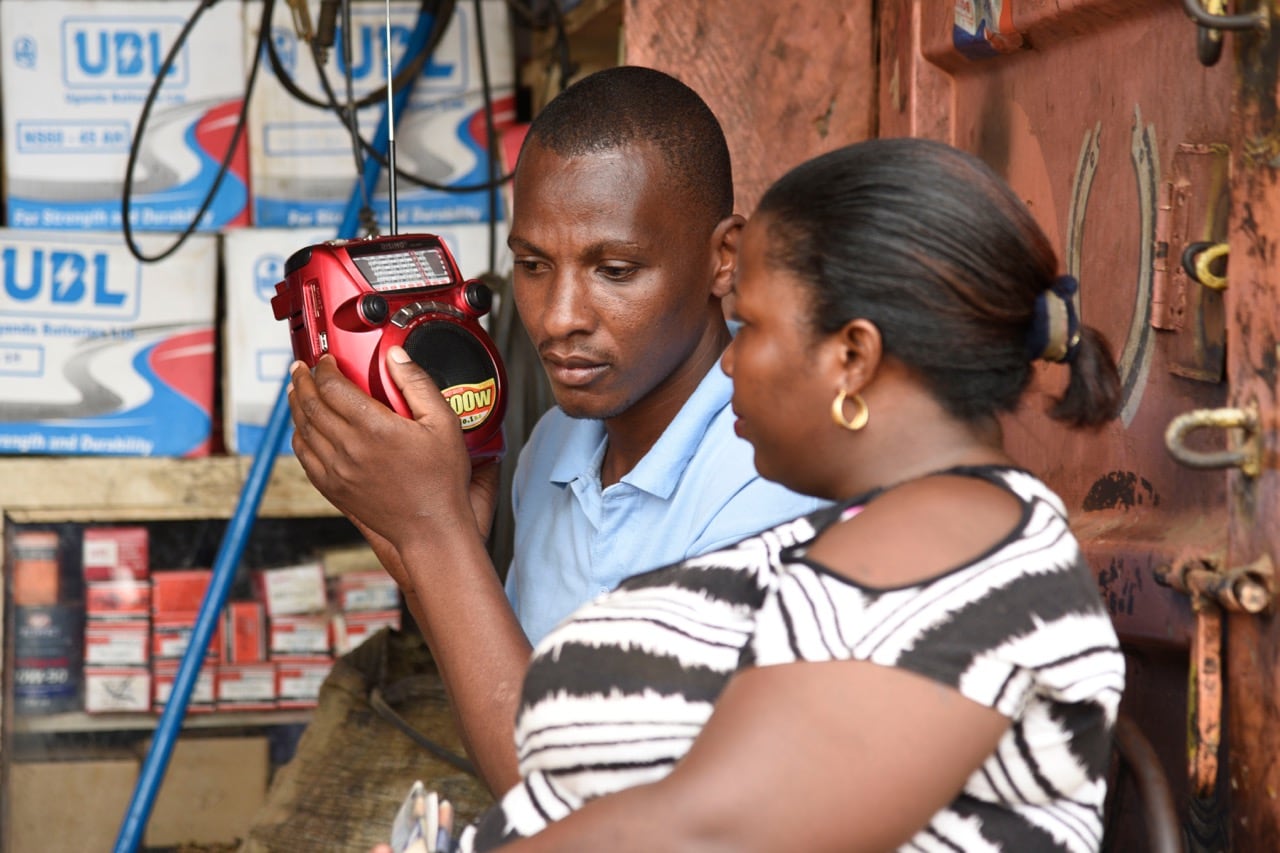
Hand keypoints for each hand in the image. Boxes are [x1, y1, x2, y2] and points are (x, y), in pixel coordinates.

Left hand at [287, 348, 479, 554]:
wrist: (431, 528)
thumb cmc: (441, 481)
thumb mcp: (444, 423)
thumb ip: (418, 384)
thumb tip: (396, 356)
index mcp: (374, 427)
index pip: (333, 386)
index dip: (325, 367)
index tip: (327, 360)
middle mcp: (349, 447)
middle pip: (311, 404)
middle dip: (303, 381)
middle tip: (302, 369)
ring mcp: (337, 470)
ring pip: (303, 429)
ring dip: (297, 405)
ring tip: (298, 391)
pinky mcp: (333, 488)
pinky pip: (305, 456)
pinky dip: (299, 437)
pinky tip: (303, 429)